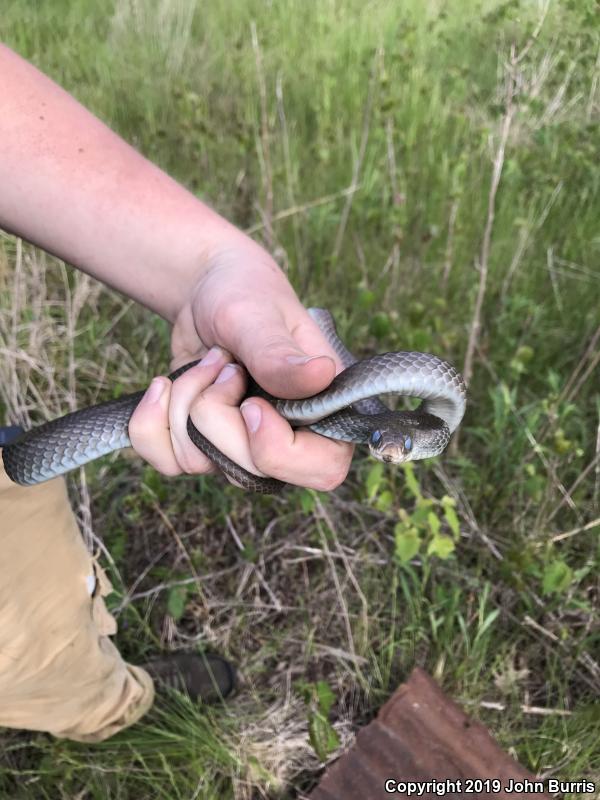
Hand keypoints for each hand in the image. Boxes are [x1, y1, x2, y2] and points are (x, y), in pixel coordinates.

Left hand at [129, 238, 353, 490]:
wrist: (206, 290)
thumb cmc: (246, 293)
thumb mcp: (258, 317)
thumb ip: (279, 355)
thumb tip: (322, 374)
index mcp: (324, 410)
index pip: (323, 468)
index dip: (279, 450)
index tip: (250, 404)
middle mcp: (289, 438)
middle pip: (250, 473)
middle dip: (215, 414)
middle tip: (221, 364)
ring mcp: (243, 447)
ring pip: (200, 464)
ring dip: (183, 406)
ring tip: (203, 364)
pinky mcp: (204, 446)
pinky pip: (167, 461)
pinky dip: (151, 424)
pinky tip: (162, 386)